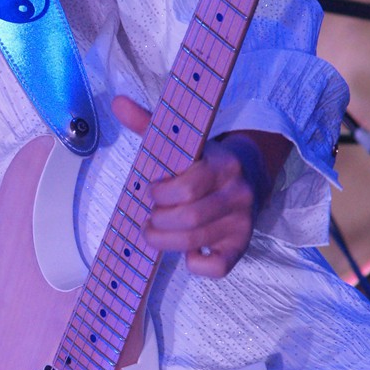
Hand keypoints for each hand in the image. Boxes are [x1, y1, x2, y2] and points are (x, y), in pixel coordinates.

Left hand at [113, 95, 286, 278]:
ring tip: (153, 232)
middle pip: (188, 217)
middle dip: (157, 220)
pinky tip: (186, 250)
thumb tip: (117, 102)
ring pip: (194, 241)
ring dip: (163, 240)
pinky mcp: (242, 247)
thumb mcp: (184, 142)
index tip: (151, 190)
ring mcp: (242, 222)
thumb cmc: (205, 161)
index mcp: (224, 165)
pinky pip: (215, 267)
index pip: (188, 185)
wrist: (252, 176)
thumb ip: (150, 124)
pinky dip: (193, 263)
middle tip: (149, 216)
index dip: (161, 192)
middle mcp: (238, 194)